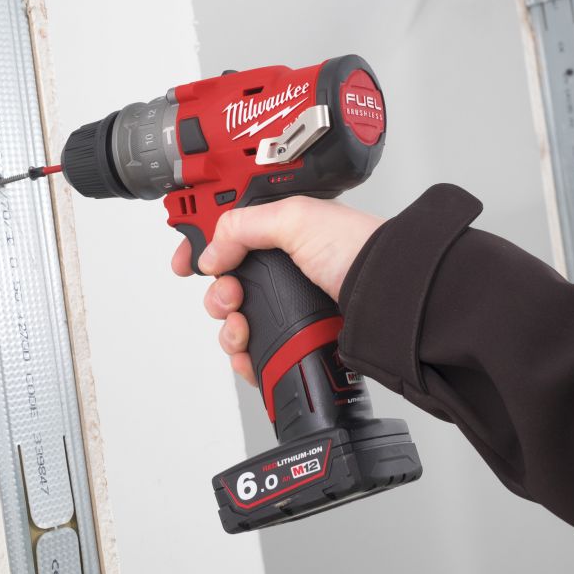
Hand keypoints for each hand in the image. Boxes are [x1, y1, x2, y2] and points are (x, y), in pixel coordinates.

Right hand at [170, 196, 383, 384]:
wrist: (389, 296)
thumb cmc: (357, 249)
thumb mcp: (294, 218)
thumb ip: (242, 226)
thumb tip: (210, 252)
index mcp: (280, 233)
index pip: (226, 238)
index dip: (199, 250)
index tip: (183, 265)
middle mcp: (283, 270)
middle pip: (225, 285)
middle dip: (218, 295)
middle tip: (232, 298)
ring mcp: (289, 307)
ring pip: (236, 323)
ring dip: (229, 329)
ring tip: (243, 327)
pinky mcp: (297, 338)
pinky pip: (256, 352)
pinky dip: (244, 356)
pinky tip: (248, 353)